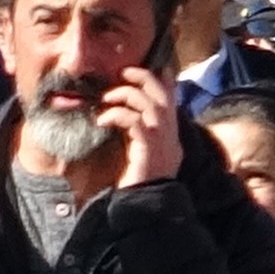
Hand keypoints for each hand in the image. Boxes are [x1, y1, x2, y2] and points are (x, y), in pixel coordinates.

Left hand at [102, 69, 182, 187]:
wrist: (144, 206)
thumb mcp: (141, 152)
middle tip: (123, 72)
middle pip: (163, 94)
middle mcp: (170, 134)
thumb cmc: (138, 181)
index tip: (149, 68)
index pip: (172, 99)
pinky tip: (102, 121)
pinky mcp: (148, 148)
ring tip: (106, 99)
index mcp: (170, 134)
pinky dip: (116, 115)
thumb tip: (128, 116)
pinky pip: (134, 121)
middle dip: (144, 77)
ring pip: (149, 103)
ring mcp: (162, 141)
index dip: (163, 80)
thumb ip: (139, 133)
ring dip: (125, 95)